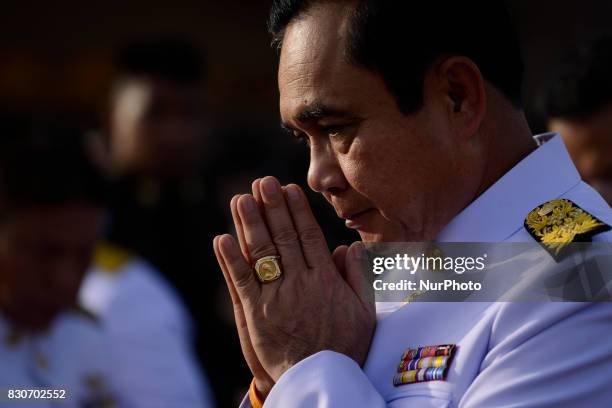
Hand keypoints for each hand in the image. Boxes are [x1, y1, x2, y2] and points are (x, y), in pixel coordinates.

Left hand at [215, 176, 375, 384]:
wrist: (321, 379)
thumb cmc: (346, 345)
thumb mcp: (365, 311)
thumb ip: (359, 276)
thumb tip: (349, 245)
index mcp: (326, 279)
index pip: (309, 236)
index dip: (296, 211)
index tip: (288, 189)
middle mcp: (300, 283)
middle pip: (283, 238)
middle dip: (271, 207)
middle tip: (261, 182)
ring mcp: (276, 297)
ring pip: (261, 254)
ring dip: (250, 225)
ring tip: (240, 199)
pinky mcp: (256, 314)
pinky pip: (241, 282)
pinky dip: (231, 260)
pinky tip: (222, 239)